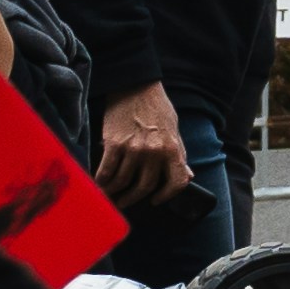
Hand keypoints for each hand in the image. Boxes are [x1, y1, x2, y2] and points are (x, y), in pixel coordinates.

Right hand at [96, 81, 190, 208]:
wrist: (135, 87)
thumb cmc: (156, 108)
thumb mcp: (174, 129)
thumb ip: (179, 155)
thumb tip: (188, 176)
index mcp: (173, 148)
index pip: (177, 181)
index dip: (167, 195)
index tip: (157, 200)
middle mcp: (154, 151)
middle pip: (145, 187)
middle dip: (134, 198)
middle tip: (126, 202)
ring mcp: (133, 149)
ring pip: (123, 183)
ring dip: (115, 193)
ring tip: (112, 196)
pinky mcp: (114, 145)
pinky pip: (106, 172)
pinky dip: (102, 183)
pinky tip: (101, 185)